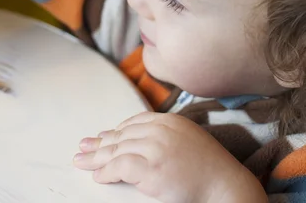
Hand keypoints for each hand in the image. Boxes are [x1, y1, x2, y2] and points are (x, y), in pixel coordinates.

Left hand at [74, 112, 267, 202]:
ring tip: (81, 162)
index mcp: (170, 121)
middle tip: (82, 147)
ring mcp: (156, 148)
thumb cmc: (209, 168)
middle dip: (99, 143)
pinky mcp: (152, 168)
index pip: (134, 122)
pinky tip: (98, 176)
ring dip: (96, 158)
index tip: (102, 137)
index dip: (115, 131)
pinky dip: (106, 171)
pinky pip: (120, 166)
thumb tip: (134, 138)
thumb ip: (164, 135)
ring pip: (117, 150)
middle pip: (122, 135)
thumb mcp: (187, 140)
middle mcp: (161, 130)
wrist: (225, 185)